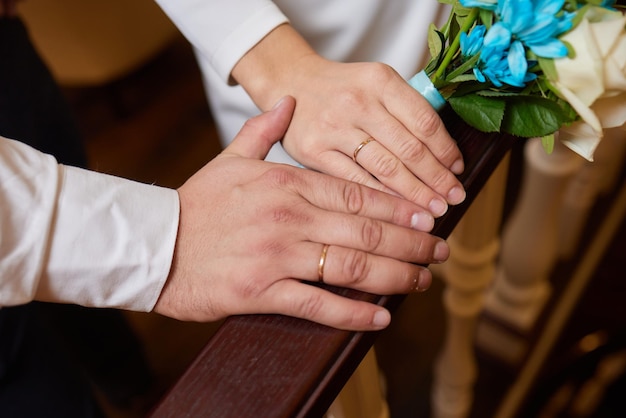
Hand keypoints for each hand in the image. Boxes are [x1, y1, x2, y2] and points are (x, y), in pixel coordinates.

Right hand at [154, 96, 449, 330]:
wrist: (153, 244)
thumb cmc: (196, 204)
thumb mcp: (230, 159)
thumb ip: (263, 130)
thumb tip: (287, 100)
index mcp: (286, 183)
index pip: (357, 194)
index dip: (399, 208)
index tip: (428, 216)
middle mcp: (289, 217)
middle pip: (365, 229)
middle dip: (410, 241)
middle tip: (439, 250)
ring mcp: (277, 255)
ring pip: (351, 265)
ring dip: (395, 275)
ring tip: (421, 280)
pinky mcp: (262, 291)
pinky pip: (317, 303)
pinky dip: (353, 312)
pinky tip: (381, 317)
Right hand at [232, 25, 465, 217]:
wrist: (290, 82)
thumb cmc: (342, 90)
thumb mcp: (375, 82)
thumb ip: (406, 108)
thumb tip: (445, 154)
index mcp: (380, 80)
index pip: (425, 121)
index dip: (447, 150)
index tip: (458, 170)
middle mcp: (358, 102)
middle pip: (409, 149)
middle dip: (437, 179)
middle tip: (454, 198)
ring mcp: (334, 128)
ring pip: (386, 168)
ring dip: (415, 193)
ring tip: (434, 211)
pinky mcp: (314, 152)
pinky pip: (356, 181)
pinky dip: (381, 199)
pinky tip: (398, 212)